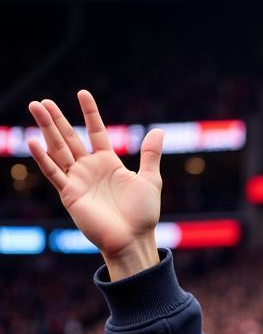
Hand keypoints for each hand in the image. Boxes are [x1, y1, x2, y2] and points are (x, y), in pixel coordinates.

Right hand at [26, 91, 161, 279]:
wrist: (134, 240)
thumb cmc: (143, 214)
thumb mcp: (150, 180)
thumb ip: (150, 155)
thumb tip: (158, 130)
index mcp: (108, 163)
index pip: (96, 132)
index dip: (90, 113)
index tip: (82, 93)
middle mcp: (90, 169)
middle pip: (70, 138)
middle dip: (57, 119)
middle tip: (42, 100)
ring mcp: (78, 180)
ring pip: (58, 149)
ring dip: (46, 129)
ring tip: (35, 107)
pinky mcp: (70, 194)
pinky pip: (54, 173)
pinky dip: (43, 158)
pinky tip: (33, 141)